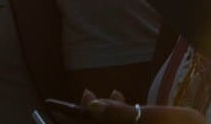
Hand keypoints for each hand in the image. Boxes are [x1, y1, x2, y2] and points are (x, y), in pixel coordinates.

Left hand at [80, 89, 204, 122]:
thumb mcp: (156, 117)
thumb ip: (122, 114)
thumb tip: (90, 105)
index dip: (71, 116)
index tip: (54, 104)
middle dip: (91, 112)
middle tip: (86, 93)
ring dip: (108, 113)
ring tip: (113, 94)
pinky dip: (123, 117)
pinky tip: (128, 102)